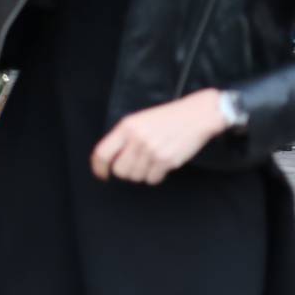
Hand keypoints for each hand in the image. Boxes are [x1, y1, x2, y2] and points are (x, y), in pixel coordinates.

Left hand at [92, 90, 227, 183]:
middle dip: (126, 172)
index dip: (99, 168)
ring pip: (136, 176)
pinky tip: (162, 162)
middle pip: (120, 170)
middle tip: (136, 165)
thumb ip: (124, 137)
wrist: (196, 115)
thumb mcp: (140, 120)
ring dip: (143, 173)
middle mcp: (137, 138)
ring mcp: (152, 150)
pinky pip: (152, 179)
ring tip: (153, 159)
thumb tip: (110, 161)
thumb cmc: (168, 118)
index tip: (102, 174)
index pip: (102, 153)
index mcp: (127, 126)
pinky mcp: (166, 160)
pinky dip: (156, 175)